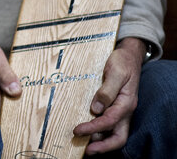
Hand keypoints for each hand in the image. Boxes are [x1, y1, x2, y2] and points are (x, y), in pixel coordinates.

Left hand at [73, 37, 144, 154]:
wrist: (128, 56)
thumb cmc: (122, 62)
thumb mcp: (115, 72)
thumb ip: (106, 90)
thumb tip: (95, 109)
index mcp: (126, 103)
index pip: (110, 121)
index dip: (93, 128)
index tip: (77, 130)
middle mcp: (124, 110)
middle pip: (118, 137)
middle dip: (103, 147)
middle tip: (87, 151)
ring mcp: (120, 110)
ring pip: (113, 133)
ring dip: (100, 140)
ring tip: (84, 144)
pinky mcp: (114, 107)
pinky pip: (109, 124)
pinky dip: (99, 130)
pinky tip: (87, 130)